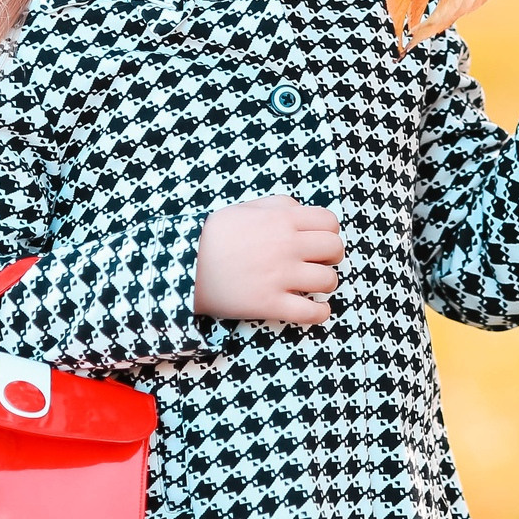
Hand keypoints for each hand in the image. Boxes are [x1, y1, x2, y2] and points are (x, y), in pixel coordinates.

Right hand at [193, 196, 343, 324]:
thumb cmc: (212, 236)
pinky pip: (312, 312)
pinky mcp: (271, 304)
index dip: (329, 231)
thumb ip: (277, 205)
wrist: (183, 265)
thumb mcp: (244, 209)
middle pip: (334, 249)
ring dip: (325, 283)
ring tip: (312, 285)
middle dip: (331, 256)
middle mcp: (286, 246)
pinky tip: (316, 309)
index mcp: (281, 220)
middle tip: (319, 262)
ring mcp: (280, 276)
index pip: (329, 222)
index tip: (319, 240)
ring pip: (328, 280)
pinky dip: (321, 312)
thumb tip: (301, 210)